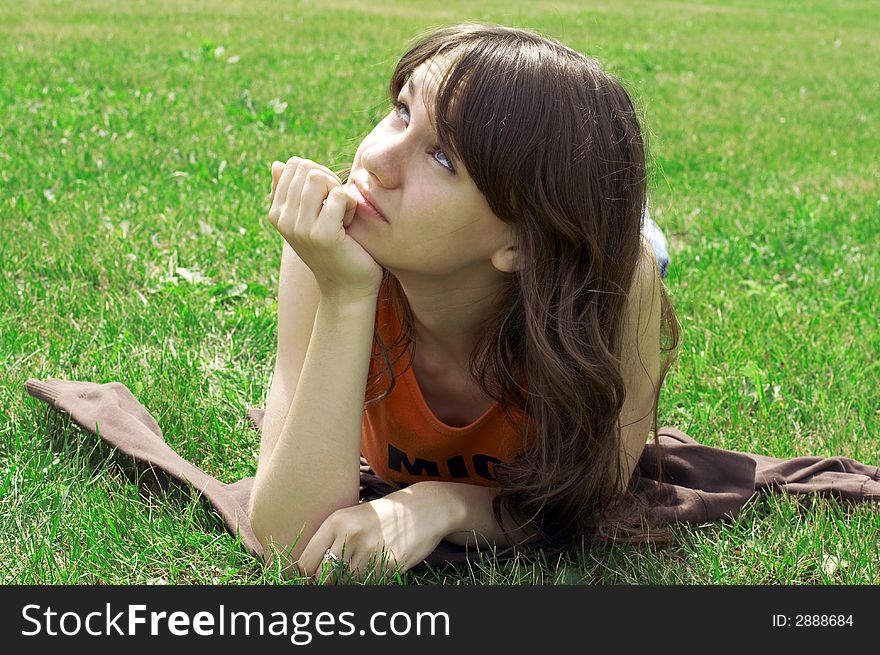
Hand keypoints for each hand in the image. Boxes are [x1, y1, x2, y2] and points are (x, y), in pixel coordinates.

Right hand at [266, 157, 382, 301]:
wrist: (347, 287)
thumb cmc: (334, 248)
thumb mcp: (310, 218)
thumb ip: (294, 191)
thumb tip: (276, 164)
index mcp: (276, 212)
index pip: (292, 165)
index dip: (317, 174)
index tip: (325, 201)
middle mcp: (282, 219)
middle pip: (306, 168)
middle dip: (329, 181)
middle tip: (337, 208)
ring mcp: (300, 227)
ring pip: (319, 177)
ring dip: (339, 191)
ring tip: (341, 216)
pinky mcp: (322, 235)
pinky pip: (339, 195)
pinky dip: (351, 205)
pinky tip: (349, 226)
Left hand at [297, 487, 450, 583]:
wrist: (424, 508)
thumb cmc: (382, 516)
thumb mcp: (351, 518)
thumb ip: (329, 540)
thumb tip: (306, 573)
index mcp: (336, 521)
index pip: (306, 563)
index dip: (305, 577)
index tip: (311, 580)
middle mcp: (350, 535)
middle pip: (323, 578)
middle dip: (328, 582)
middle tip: (339, 576)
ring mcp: (370, 550)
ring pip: (346, 584)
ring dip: (352, 582)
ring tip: (363, 567)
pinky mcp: (389, 563)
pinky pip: (369, 584)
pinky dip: (371, 581)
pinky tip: (379, 566)